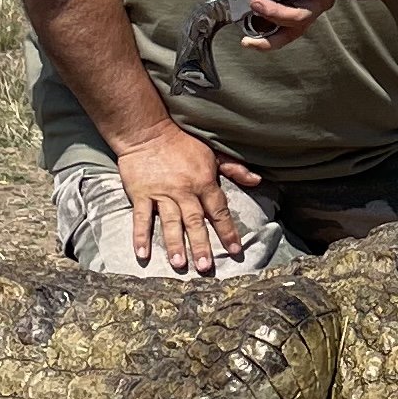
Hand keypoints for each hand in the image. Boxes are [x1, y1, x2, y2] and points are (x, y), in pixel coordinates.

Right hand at [111, 121, 262, 272]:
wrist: (148, 131)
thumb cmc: (182, 142)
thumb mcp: (212, 153)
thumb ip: (234, 169)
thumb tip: (257, 181)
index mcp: (203, 182)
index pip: (219, 211)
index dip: (228, 231)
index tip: (235, 250)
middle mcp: (183, 191)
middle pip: (194, 221)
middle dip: (201, 245)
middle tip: (206, 267)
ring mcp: (161, 193)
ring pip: (169, 222)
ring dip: (174, 244)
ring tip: (179, 264)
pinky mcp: (141, 193)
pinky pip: (141, 217)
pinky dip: (140, 235)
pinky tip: (142, 253)